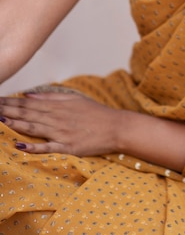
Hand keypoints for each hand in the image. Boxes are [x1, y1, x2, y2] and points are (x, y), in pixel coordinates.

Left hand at [0, 91, 121, 155]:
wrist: (116, 126)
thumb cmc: (95, 112)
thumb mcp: (74, 98)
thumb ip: (51, 96)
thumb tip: (28, 95)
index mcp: (58, 105)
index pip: (28, 103)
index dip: (10, 102)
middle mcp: (57, 117)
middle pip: (28, 114)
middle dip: (8, 110)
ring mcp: (62, 132)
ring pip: (34, 127)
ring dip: (15, 124)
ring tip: (0, 119)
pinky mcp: (67, 146)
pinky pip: (47, 147)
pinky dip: (33, 146)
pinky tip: (20, 145)